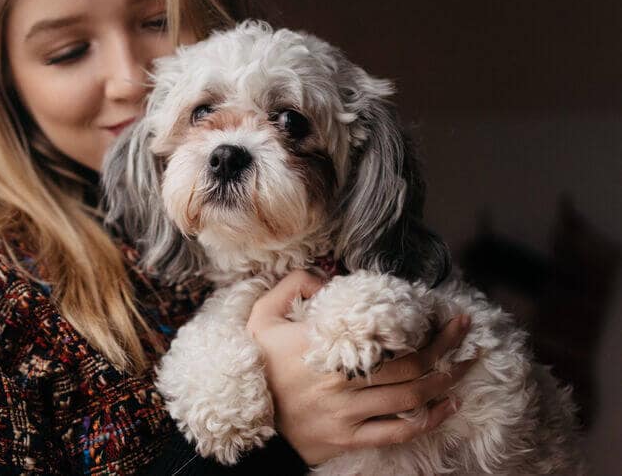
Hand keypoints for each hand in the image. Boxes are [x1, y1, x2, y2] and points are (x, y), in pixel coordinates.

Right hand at [246, 270, 476, 465]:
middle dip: (446, 349)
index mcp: (323, 347)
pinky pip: (397, 432)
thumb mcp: (261, 316)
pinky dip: (429, 420)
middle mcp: (341, 382)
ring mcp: (347, 414)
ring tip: (465, 365)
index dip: (426, 328)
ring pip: (409, 399)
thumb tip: (327, 275)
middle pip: (409, 366)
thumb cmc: (258, 364)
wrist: (247, 418)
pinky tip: (448, 406)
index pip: (388, 337)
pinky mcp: (349, 438)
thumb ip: (292, 285)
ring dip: (444, 382)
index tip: (447, 314)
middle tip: (467, 333)